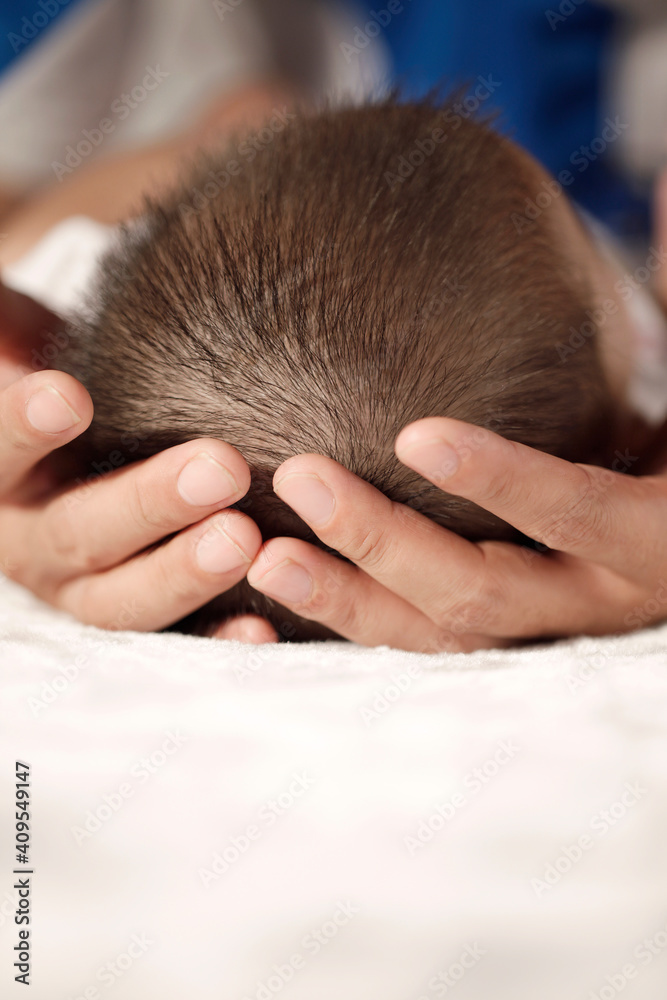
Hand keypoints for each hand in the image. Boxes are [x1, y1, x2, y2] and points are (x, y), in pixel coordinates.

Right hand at [0, 368, 279, 641]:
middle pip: (79, 532)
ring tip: (245, 541)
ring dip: (185, 573)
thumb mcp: (20, 355)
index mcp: (1, 475)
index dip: (27, 428)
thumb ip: (10, 332)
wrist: (86, 437)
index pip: (0, 451)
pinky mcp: (137, 613)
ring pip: (123, 597)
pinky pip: (176, 635)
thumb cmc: (63, 380)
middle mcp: (32, 542)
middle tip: (222, 471)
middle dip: (149, 504)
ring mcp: (82, 588)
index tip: (71, 396)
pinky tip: (261, 627)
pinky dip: (217, 636)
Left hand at [245, 417, 666, 650]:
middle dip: (384, 541)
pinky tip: (284, 588)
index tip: (414, 435)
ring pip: (437, 635)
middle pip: (480, 591)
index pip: (575, 512)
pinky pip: (417, 643)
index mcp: (653, 542)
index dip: (499, 479)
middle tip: (301, 480)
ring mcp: (538, 633)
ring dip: (347, 599)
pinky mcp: (496, 641)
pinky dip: (352, 619)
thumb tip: (660, 185)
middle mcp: (593, 602)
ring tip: (266, 558)